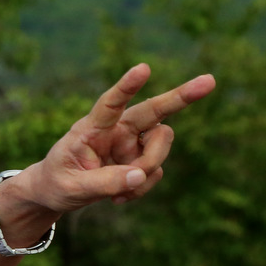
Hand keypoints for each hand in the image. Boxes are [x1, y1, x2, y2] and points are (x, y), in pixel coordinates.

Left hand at [24, 65, 214, 212]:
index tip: (143, 68)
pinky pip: (155, 172)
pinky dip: (141, 188)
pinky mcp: (140, 161)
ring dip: (149, 167)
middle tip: (210, 80)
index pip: (110, 104)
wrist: (56, 194)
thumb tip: (141, 175)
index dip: (126, 87)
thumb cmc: (56, 183)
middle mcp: (116, 130)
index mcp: (91, 129)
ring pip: (160, 145)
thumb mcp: (72, 188)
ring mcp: (131, 144)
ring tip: (118, 191)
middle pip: (153, 110)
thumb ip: (104, 183)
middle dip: (181, 97)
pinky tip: (119, 197)